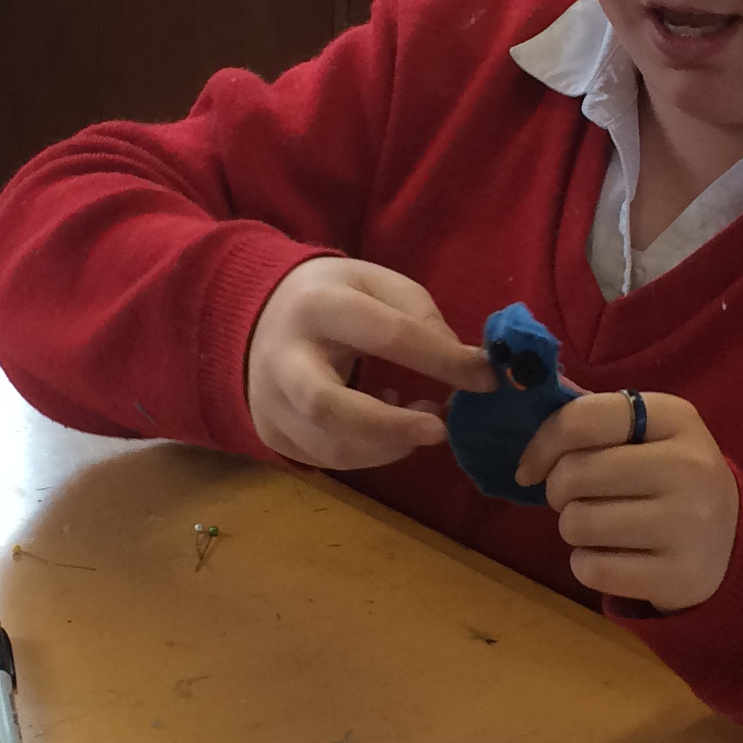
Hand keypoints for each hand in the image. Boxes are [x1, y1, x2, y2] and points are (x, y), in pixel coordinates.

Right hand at [247, 256, 493, 470]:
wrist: (257, 314)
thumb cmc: (333, 296)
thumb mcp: (376, 283)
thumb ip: (420, 316)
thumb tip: (465, 365)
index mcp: (317, 306)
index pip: (386, 335)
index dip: (442, 360)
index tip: (485, 379)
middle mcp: (283, 357)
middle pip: (329, 407)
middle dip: (392, 427)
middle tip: (440, 431)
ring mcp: (270, 401)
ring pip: (330, 446)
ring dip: (389, 445)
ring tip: (423, 424)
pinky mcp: (272, 432)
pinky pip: (327, 459)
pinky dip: (370, 453)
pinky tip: (387, 427)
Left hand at [517, 390, 739, 612]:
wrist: (732, 542)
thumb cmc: (671, 478)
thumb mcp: (649, 433)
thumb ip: (594, 421)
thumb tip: (529, 419)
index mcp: (676, 418)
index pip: (583, 419)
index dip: (543, 443)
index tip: (532, 466)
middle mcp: (688, 466)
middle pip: (574, 474)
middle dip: (558, 490)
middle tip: (578, 498)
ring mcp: (687, 524)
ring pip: (578, 524)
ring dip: (574, 528)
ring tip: (601, 526)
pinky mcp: (678, 575)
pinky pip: (591, 569)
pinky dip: (586, 564)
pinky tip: (611, 556)